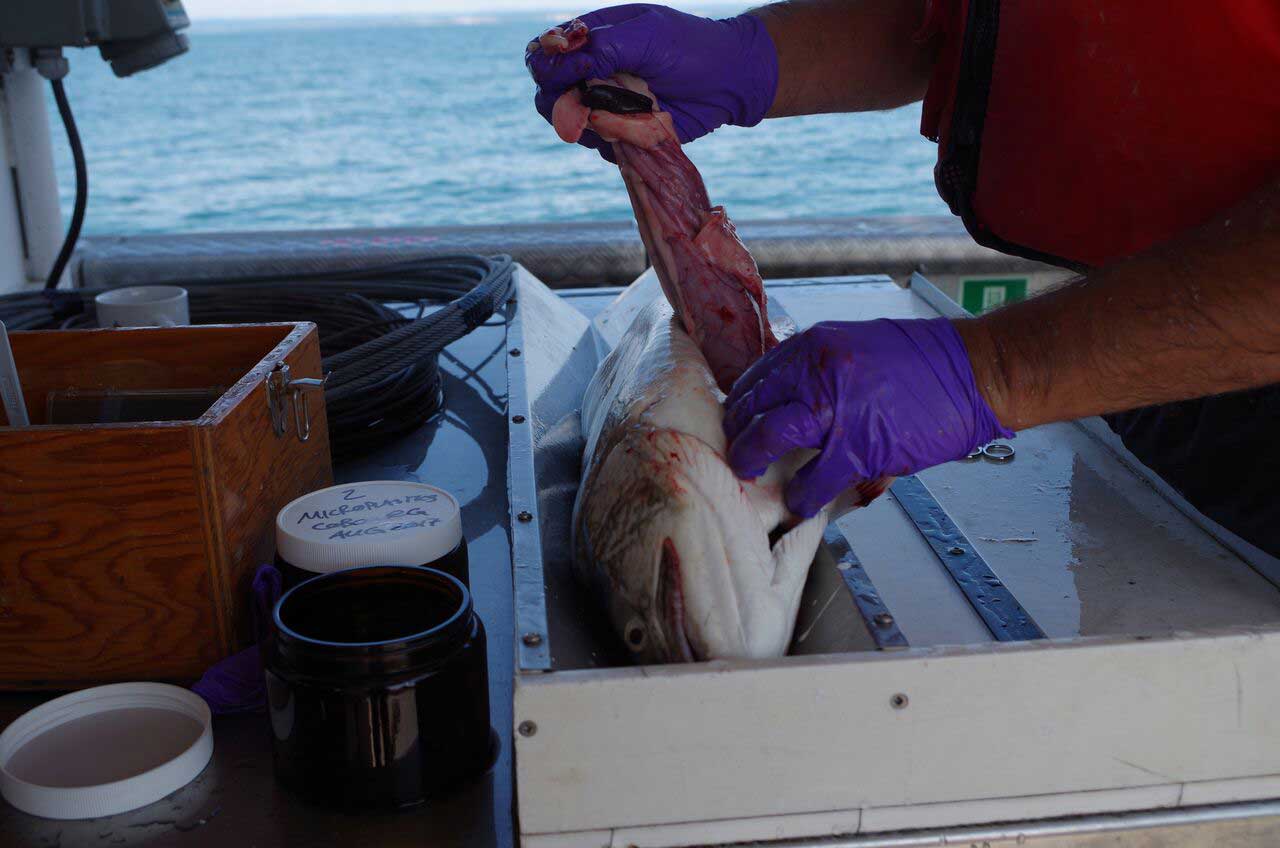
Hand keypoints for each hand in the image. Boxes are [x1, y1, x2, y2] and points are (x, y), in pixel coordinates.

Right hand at [525, 4, 777, 156]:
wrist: (729, 81)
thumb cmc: (689, 47)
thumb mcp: (645, 35)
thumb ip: (602, 47)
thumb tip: (567, 65)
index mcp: (590, 40)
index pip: (543, 56)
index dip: (549, 68)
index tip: (578, 74)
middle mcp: (590, 74)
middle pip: (547, 96)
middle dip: (565, 104)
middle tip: (596, 105)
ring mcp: (605, 107)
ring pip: (572, 127)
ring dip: (596, 124)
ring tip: (634, 111)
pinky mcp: (623, 134)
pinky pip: (602, 147)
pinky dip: (618, 141)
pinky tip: (645, 127)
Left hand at [723, 318, 1012, 517]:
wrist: (972, 373)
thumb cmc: (924, 362)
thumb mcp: (857, 346)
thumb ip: (820, 368)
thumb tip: (792, 396)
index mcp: (815, 344)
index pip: (758, 375)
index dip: (743, 402)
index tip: (738, 418)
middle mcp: (816, 371)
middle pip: (752, 405)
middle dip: (737, 432)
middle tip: (734, 449)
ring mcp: (834, 410)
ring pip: (767, 437)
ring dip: (751, 460)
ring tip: (748, 474)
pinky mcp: (857, 448)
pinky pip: (812, 479)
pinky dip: (800, 495)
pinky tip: (799, 502)